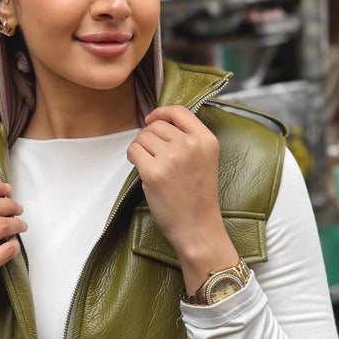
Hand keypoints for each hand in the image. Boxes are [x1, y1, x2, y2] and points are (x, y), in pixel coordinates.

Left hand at [126, 106, 237, 294]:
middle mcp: (190, 145)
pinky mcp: (154, 173)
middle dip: (149, 137)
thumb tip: (157, 122)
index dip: (161, 113)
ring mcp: (171, 159)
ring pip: (142, 137)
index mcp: (206, 140)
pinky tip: (140, 167)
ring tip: (149, 164)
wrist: (197, 227)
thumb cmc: (198, 196)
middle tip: (153, 155)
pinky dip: (132, 157)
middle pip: (157, 126)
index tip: (152, 119)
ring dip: (140, 148)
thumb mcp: (205, 158)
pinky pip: (133, 151)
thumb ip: (188, 138)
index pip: (179, 111)